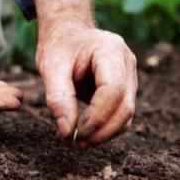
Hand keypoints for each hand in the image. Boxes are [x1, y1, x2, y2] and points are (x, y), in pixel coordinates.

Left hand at [35, 20, 136, 147]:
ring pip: (126, 114)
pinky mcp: (125, 88)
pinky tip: (84, 133)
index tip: (74, 133)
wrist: (68, 33)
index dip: (96, 116)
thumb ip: (57, 98)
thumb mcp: (50, 67)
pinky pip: (120, 114)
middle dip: (101, 131)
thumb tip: (66, 131)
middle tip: (75, 145)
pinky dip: (105, 128)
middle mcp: (127, 63)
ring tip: (77, 143)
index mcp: (111, 51)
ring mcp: (130, 76)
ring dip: (104, 134)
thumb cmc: (58, 47)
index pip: (113, 90)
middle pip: (125, 106)